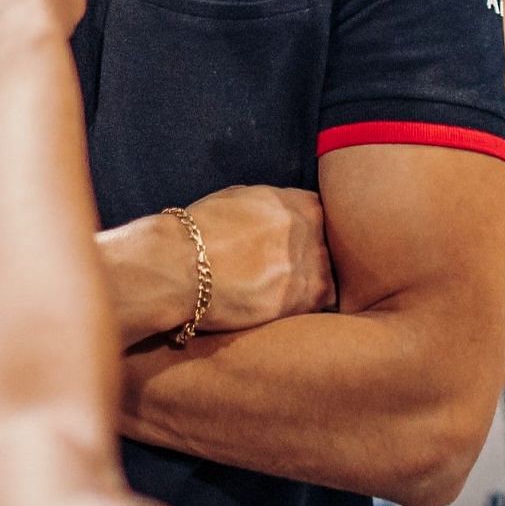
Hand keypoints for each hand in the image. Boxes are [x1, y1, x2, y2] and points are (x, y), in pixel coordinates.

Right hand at [187, 185, 335, 329]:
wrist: (179, 266)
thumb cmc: (198, 230)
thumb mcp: (237, 198)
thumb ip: (269, 206)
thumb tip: (275, 214)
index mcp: (296, 201)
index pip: (319, 214)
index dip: (304, 231)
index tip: (291, 242)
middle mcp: (309, 228)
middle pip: (325, 245)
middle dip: (306, 258)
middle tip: (279, 270)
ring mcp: (310, 264)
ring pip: (324, 276)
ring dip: (305, 283)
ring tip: (275, 291)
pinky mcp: (303, 299)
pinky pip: (319, 304)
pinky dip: (302, 307)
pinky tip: (276, 306)